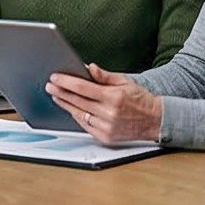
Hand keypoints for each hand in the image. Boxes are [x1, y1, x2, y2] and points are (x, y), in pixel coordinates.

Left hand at [46, 65, 162, 145]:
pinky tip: (71, 109)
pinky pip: (85, 126)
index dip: (66, 82)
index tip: (55, 78)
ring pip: (79, 114)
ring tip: (56, 96)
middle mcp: (109, 113)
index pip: (83, 88)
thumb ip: (104, 76)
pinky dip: (77, 116)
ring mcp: (106, 127)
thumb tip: (89, 68)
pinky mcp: (105, 137)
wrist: (155, 121)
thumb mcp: (124, 82)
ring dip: (66, 105)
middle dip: (61, 92)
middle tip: (50, 86)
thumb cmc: (140, 99)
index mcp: (113, 97)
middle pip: (77, 101)